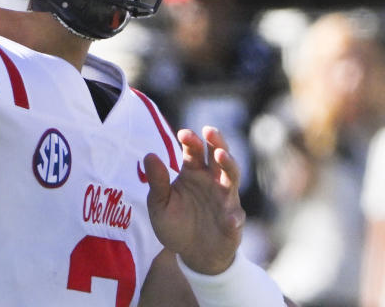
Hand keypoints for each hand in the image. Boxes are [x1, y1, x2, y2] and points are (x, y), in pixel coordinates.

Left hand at [144, 126, 244, 274]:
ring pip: (232, 176)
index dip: (191, 140)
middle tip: (210, 131)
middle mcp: (212, 180)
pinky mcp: (233, 221)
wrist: (192, 254)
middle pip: (218, 155)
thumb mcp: (159, 203)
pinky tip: (229, 219)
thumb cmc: (175, 223)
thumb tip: (148, 155)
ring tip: (221, 156)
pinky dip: (234, 217)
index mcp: (192, 172)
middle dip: (216, 141)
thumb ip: (157, 181)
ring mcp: (225, 198)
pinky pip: (236, 217)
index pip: (194, 150)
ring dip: (229, 165)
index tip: (183, 134)